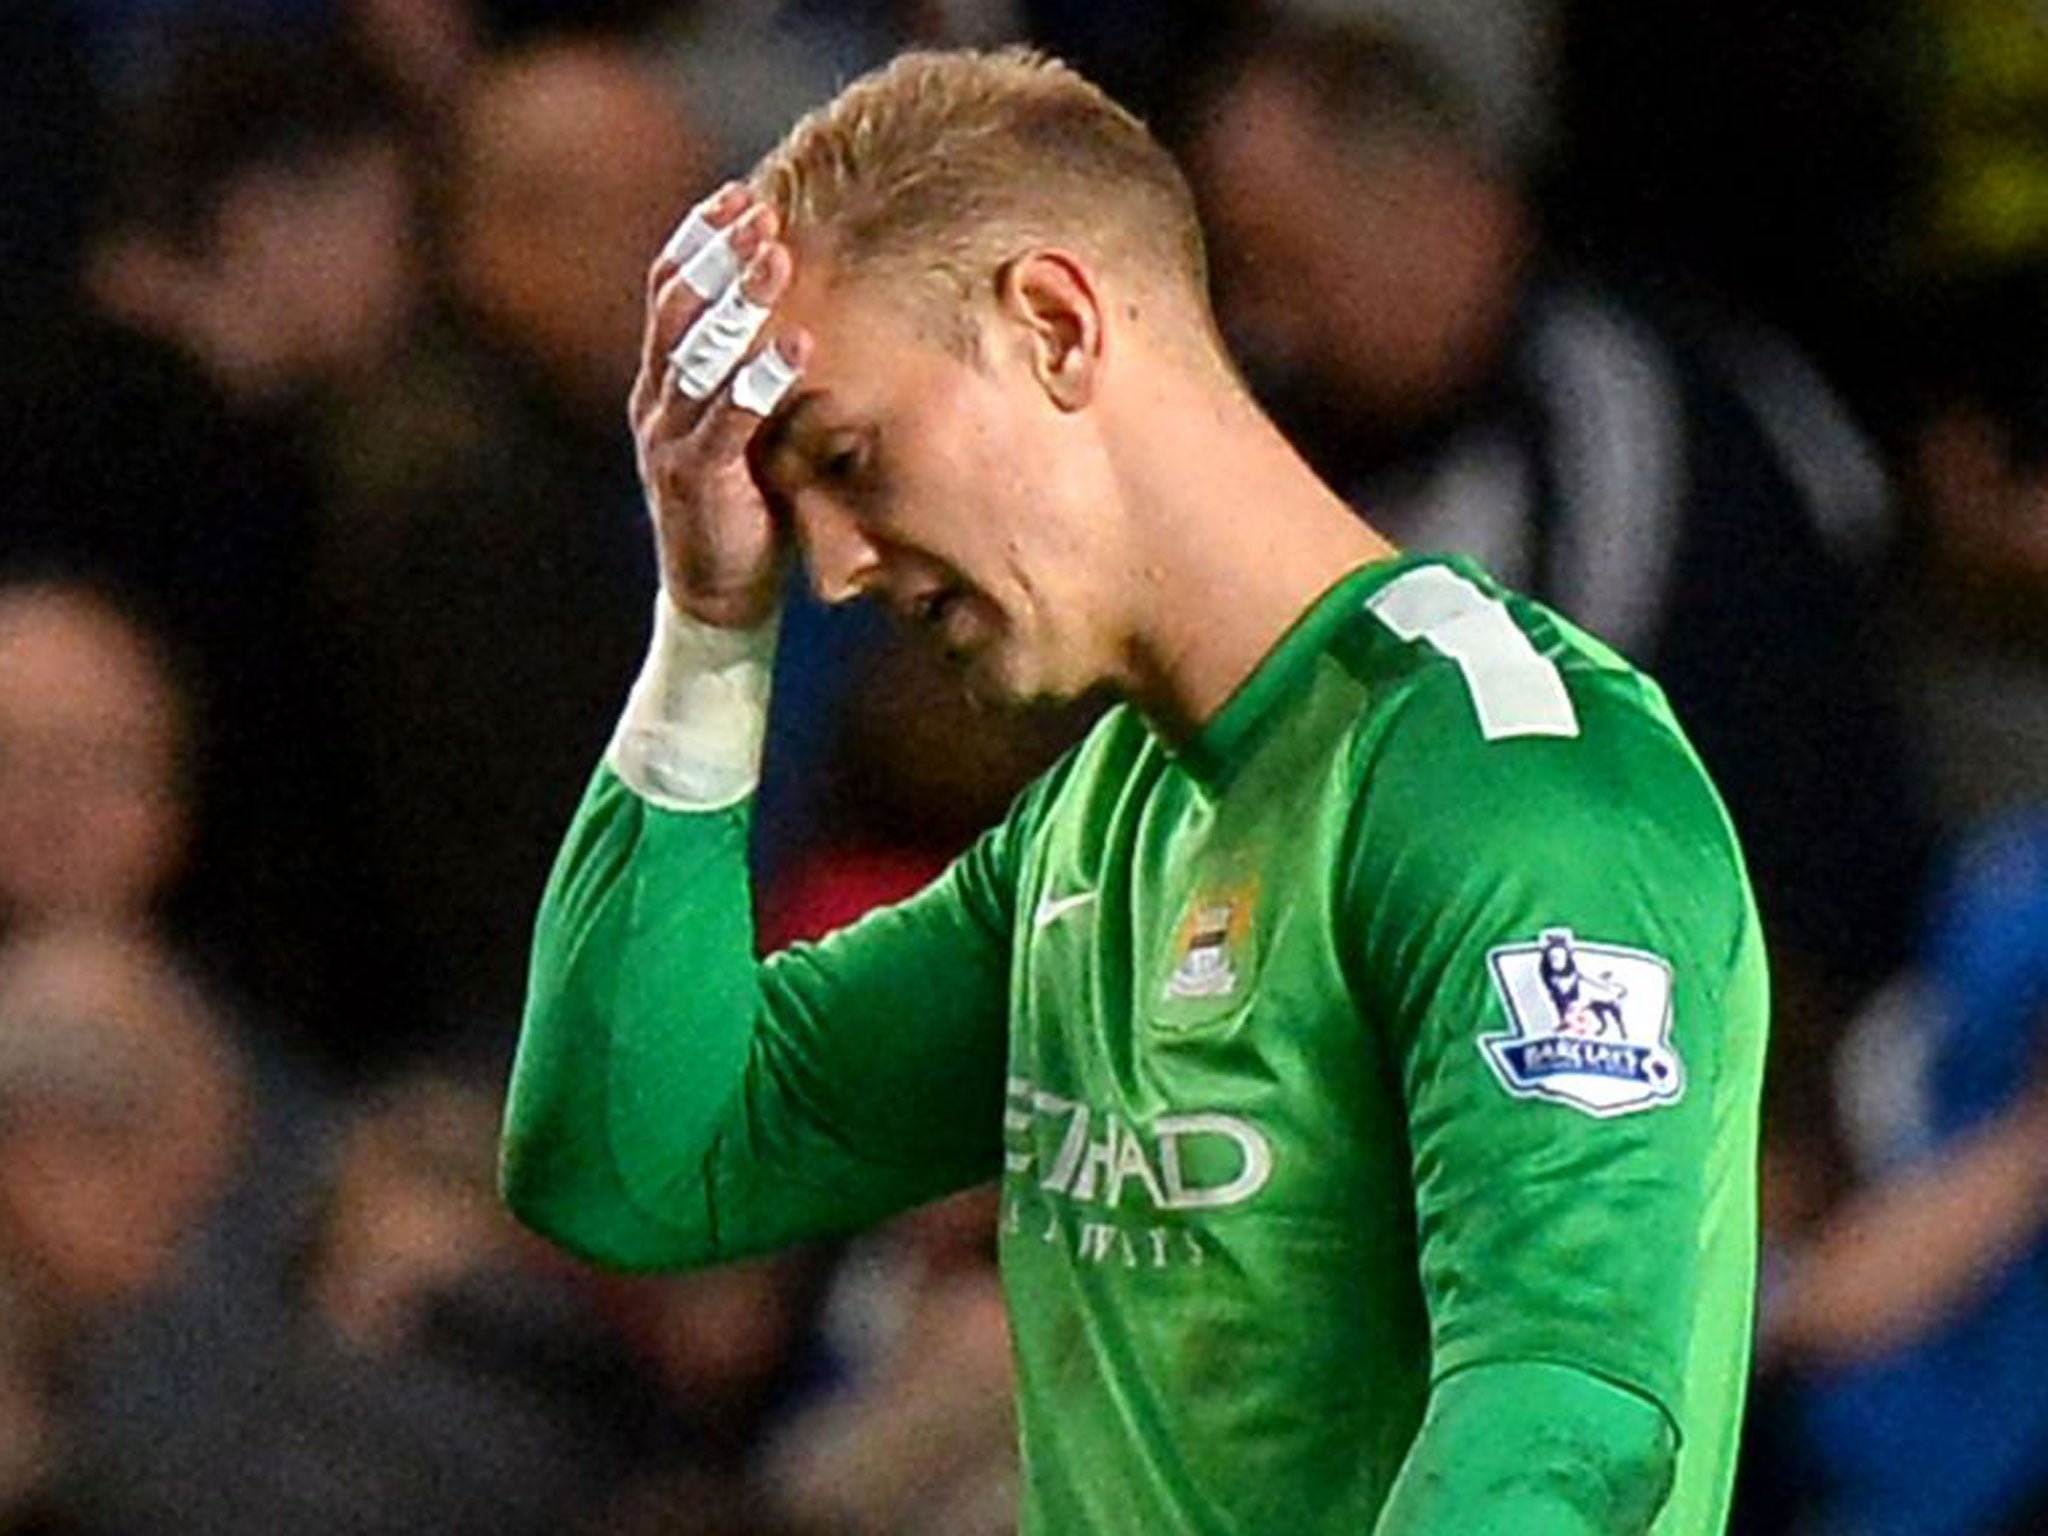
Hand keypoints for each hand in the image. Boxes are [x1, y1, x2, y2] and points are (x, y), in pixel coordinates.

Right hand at [630, 185, 809, 629]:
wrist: (717, 598)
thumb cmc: (742, 510)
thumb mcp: (742, 433)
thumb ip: (750, 381)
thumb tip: (796, 317)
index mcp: (661, 385)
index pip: (669, 293)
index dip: (698, 240)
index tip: (736, 195)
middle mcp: (656, 402)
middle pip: (677, 307)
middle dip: (718, 253)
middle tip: (760, 210)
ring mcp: (669, 439)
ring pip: (697, 352)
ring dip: (738, 299)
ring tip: (776, 256)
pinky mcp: (697, 478)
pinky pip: (728, 418)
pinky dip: (762, 377)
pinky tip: (797, 343)